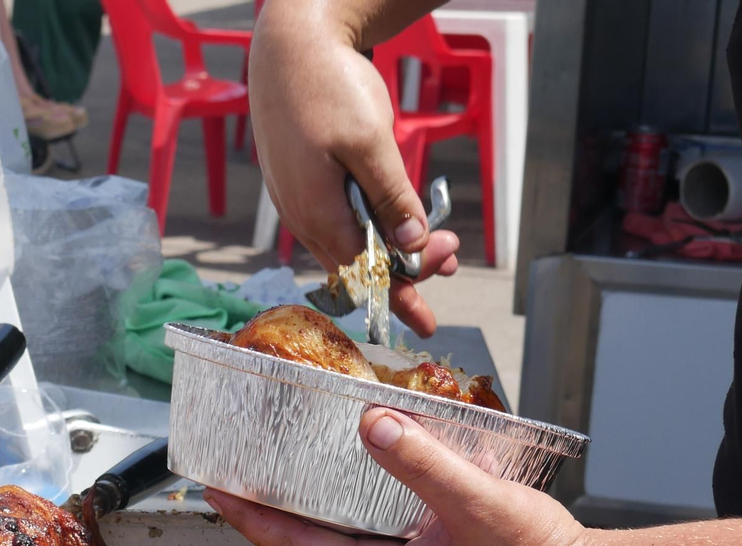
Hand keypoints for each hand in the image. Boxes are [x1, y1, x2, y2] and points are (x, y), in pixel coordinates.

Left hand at [203, 409, 595, 545]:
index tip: (214, 493)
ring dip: (313, 524)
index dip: (251, 519)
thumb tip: (369, 425)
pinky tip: (361, 503)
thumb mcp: (475, 501)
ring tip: (286, 489)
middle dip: (272, 520)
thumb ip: (419, 461)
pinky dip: (355, 527)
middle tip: (240, 486)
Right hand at [249, 3, 458, 334]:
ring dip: (393, 248)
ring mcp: (301, 203)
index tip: (434, 300)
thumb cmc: (324, 87)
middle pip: (358, 265)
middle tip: (453, 254)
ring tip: (436, 244)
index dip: (404, 289)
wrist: (288, 48)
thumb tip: (411, 243)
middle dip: (407, 269)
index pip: (366, 271)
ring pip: (350, 244)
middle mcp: (304, 217)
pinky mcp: (304, 186)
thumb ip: (390, 195)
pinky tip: (396, 221)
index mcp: (317, 213)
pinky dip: (373, 227)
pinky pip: (340, 223)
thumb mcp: (368, 140)